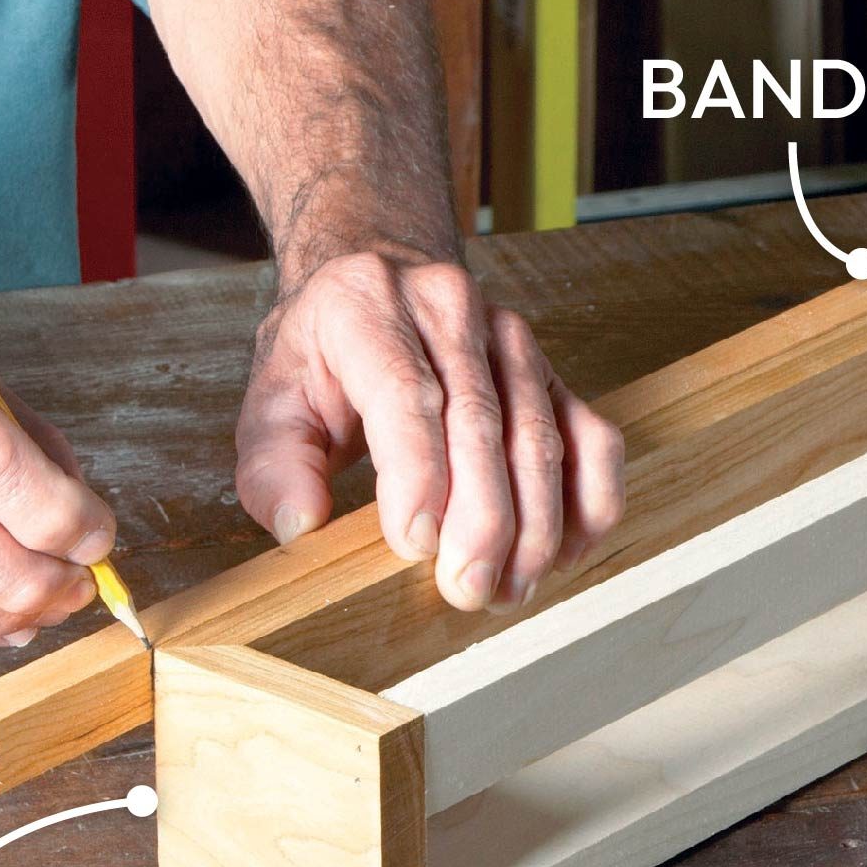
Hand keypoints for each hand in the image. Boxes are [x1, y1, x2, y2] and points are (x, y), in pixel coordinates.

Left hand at [234, 249, 625, 610]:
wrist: (381, 277)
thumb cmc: (324, 353)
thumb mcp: (273, 400)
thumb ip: (273, 466)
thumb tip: (300, 524)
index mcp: (368, 308)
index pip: (405, 391)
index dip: (416, 471)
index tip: (414, 544)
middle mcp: (449, 311)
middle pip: (482, 420)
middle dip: (482, 518)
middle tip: (467, 589)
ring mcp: (513, 340)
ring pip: (542, 435)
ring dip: (535, 523)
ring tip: (509, 588)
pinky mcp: (554, 372)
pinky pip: (593, 438)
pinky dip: (589, 500)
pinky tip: (563, 552)